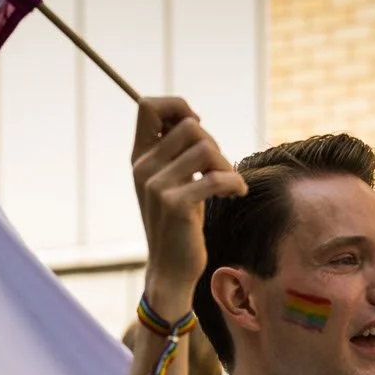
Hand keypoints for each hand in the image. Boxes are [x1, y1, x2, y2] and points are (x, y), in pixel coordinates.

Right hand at [131, 97, 245, 314]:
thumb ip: (175, 152)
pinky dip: (234, 184)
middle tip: (220, 169)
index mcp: (140, 158)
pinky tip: (235, 194)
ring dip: (226, 165)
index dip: (178, 105)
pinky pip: (215, 178)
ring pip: (205, 148)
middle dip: (214, 143)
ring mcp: (156, 186)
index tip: (198, 126)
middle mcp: (143, 168)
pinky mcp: (175, 205)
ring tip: (229, 184)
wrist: (171, 270)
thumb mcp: (172, 182)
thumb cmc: (179, 223)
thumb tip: (192, 119)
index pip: (147, 105)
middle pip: (189, 125)